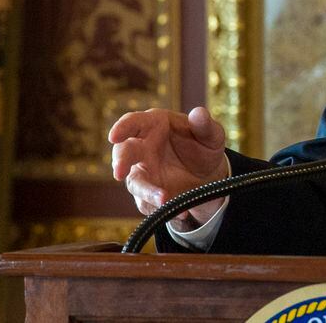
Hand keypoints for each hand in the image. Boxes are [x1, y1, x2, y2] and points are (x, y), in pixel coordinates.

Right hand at [109, 107, 229, 228]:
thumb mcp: (211, 135)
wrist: (208, 175)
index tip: (114, 136)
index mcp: (153, 125)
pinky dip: (162, 209)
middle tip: (119, 173)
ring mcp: (142, 172)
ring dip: (147, 192)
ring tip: (165, 199)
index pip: (133, 122)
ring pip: (136, 183)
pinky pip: (148, 204)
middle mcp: (142, 148)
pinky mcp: (146, 194)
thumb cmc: (203, 146)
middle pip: (124, 153)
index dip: (122, 128)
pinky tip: (181, 213)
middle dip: (120, 162)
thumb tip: (200, 113)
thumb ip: (205, 125)